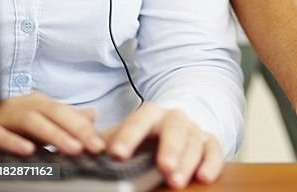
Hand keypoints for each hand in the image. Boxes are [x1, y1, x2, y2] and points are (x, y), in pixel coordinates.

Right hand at [0, 94, 104, 155]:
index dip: (85, 128)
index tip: (100, 144)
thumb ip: (64, 119)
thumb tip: (92, 116)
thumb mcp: (39, 119)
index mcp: (38, 103)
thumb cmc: (10, 122)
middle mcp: (23, 106)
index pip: (66, 113)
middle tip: (93, 146)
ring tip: (73, 148)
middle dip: (76, 129)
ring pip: (32, 121)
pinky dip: (13, 142)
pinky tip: (29, 151)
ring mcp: (4, 116)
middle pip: (54, 113)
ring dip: (54, 134)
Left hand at [103, 103, 222, 188]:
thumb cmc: (146, 133)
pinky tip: (204, 176)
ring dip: (187, 161)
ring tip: (177, 180)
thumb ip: (105, 140)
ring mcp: (193, 129)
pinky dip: (211, 162)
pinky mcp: (209, 142)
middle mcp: (174, 118)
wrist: (175, 122)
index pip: (139, 120)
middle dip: (169, 148)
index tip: (117, 153)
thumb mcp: (126, 133)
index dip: (129, 136)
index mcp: (150, 114)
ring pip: (194, 141)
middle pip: (174, 128)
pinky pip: (214, 149)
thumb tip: (82, 148)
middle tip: (163, 167)